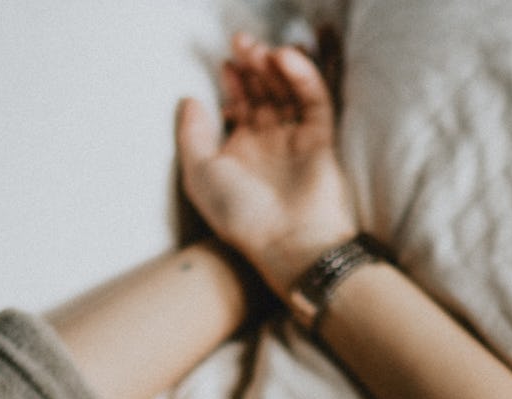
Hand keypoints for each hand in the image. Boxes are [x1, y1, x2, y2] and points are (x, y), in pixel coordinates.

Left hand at [177, 33, 358, 298]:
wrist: (287, 242)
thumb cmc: (240, 216)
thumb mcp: (200, 175)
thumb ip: (191, 135)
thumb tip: (189, 99)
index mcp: (241, 153)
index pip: (240, 105)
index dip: (232, 81)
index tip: (224, 63)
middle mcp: (269, 144)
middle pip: (263, 92)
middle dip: (252, 66)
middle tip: (242, 43)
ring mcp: (296, 140)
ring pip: (287, 91)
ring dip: (274, 66)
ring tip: (260, 50)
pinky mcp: (321, 138)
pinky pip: (313, 98)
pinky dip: (301, 75)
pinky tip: (284, 59)